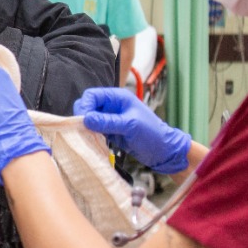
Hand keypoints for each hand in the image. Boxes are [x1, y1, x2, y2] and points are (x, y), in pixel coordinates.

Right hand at [73, 87, 191, 174]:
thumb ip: (107, 122)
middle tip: (84, 130)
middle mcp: (112, 105)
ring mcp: (110, 119)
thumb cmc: (152, 134)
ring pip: (89, 119)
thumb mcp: (130, 126)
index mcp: (117, 97)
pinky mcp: (110, 131)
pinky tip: (93, 141)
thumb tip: (85, 119)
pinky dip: (91, 135)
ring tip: (88, 137)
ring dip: (86, 127)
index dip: (85, 106)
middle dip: (83, 116)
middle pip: (87, 106)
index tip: (83, 121)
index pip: (92, 95)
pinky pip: (95, 130)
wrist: (164, 151)